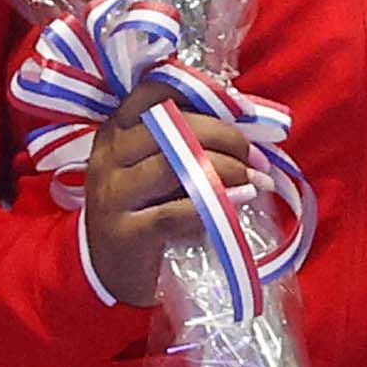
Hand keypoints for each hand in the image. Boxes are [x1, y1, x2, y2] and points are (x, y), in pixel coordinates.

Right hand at [81, 101, 257, 306]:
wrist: (110, 274)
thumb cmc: (145, 212)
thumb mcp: (155, 171)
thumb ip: (186, 145)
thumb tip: (246, 129)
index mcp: (116, 131)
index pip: (151, 92)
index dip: (199, 91)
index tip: (240, 108)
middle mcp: (108, 156)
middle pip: (171, 126)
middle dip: (225, 136)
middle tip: (257, 157)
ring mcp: (112, 194)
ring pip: (173, 165)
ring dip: (226, 169)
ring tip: (256, 180)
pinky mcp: (124, 233)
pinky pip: (174, 212)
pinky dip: (214, 203)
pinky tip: (241, 200)